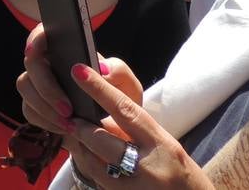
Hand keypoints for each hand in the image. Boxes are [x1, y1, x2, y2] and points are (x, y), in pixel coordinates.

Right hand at [18, 24, 142, 135]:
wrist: (113, 132)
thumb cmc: (118, 101)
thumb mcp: (128, 86)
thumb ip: (119, 72)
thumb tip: (100, 68)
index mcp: (68, 49)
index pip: (43, 33)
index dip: (35, 38)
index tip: (34, 50)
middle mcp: (50, 63)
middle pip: (31, 63)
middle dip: (46, 87)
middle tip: (68, 108)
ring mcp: (39, 84)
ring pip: (25, 87)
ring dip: (44, 107)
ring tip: (69, 123)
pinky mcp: (35, 105)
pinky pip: (29, 110)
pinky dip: (45, 121)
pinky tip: (64, 128)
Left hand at [65, 64, 211, 188]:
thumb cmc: (180, 173)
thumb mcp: (164, 145)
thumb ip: (135, 130)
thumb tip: (100, 113)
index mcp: (162, 143)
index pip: (125, 110)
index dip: (99, 89)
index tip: (79, 71)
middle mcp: (150, 167)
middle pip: (102, 141)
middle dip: (81, 127)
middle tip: (68, 116)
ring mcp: (137, 189)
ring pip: (95, 165)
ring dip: (79, 149)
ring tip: (71, 136)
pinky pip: (99, 182)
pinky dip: (88, 167)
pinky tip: (84, 157)